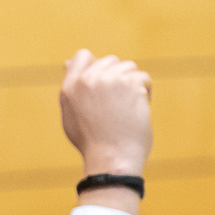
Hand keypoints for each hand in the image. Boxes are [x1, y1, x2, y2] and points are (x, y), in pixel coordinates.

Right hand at [58, 49, 152, 174]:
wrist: (112, 158)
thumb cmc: (93, 142)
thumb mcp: (71, 114)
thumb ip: (72, 87)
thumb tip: (69, 61)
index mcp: (70, 86)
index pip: (83, 56)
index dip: (97, 67)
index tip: (105, 86)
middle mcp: (87, 79)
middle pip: (110, 61)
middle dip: (118, 78)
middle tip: (118, 105)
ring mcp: (109, 79)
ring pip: (129, 68)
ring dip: (132, 85)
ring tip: (127, 109)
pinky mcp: (130, 83)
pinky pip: (143, 79)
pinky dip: (145, 94)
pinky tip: (138, 111)